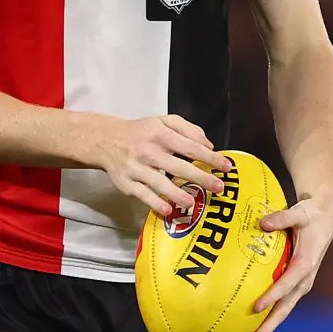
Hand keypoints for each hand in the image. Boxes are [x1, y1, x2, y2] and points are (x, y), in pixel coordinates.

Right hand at [83, 114, 230, 217]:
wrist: (106, 140)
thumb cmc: (141, 132)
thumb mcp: (163, 121)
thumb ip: (188, 129)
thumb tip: (208, 145)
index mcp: (161, 134)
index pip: (190, 147)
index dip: (210, 157)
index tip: (226, 167)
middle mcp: (149, 151)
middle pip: (178, 166)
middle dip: (201, 178)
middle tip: (219, 188)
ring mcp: (137, 168)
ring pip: (159, 183)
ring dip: (177, 194)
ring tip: (193, 202)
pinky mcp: (127, 183)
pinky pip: (142, 195)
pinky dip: (155, 202)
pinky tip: (168, 210)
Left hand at [245, 187, 332, 331]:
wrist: (324, 217)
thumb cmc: (310, 214)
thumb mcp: (299, 212)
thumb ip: (282, 218)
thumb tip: (263, 223)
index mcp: (306, 264)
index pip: (287, 284)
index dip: (273, 296)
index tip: (256, 308)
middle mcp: (304, 280)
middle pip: (284, 309)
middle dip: (267, 328)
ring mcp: (300, 284)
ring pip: (282, 311)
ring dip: (266, 327)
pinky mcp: (295, 284)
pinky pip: (280, 304)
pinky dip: (267, 316)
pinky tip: (249, 323)